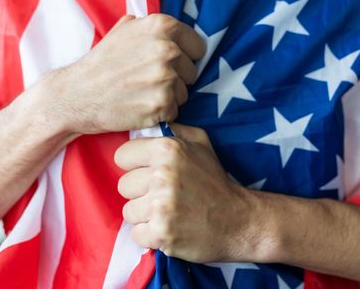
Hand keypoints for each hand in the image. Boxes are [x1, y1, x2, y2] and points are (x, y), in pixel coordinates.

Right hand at [37, 14, 205, 134]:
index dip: (184, 57)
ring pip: (184, 93)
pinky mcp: (162, 104)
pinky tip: (139, 107)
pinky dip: (160, 113)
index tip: (167, 64)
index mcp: (162, 26)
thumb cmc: (100, 64)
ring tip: (141, 93)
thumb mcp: (123, 30)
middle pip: (191, 71)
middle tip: (146, 81)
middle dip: (175, 78)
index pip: (197, 46)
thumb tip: (174, 29)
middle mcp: (168, 49)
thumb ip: (151, 26)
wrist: (76, 95)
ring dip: (168, 97)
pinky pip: (175, 111)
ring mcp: (166, 78)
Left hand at [114, 124, 261, 262]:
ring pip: (128, 211)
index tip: (149, 174)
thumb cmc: (215, 181)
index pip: (122, 156)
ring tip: (167, 213)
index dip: (134, 166)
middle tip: (163, 197)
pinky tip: (168, 229)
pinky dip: (150, 236)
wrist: (237, 221)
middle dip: (140, 193)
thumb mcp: (200, 143)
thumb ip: (173, 130)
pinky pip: (136, 234)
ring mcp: (160, 205)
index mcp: (167, 149)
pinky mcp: (161, 232)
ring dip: (144, 216)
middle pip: (123, 185)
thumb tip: (149, 123)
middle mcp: (162, 175)